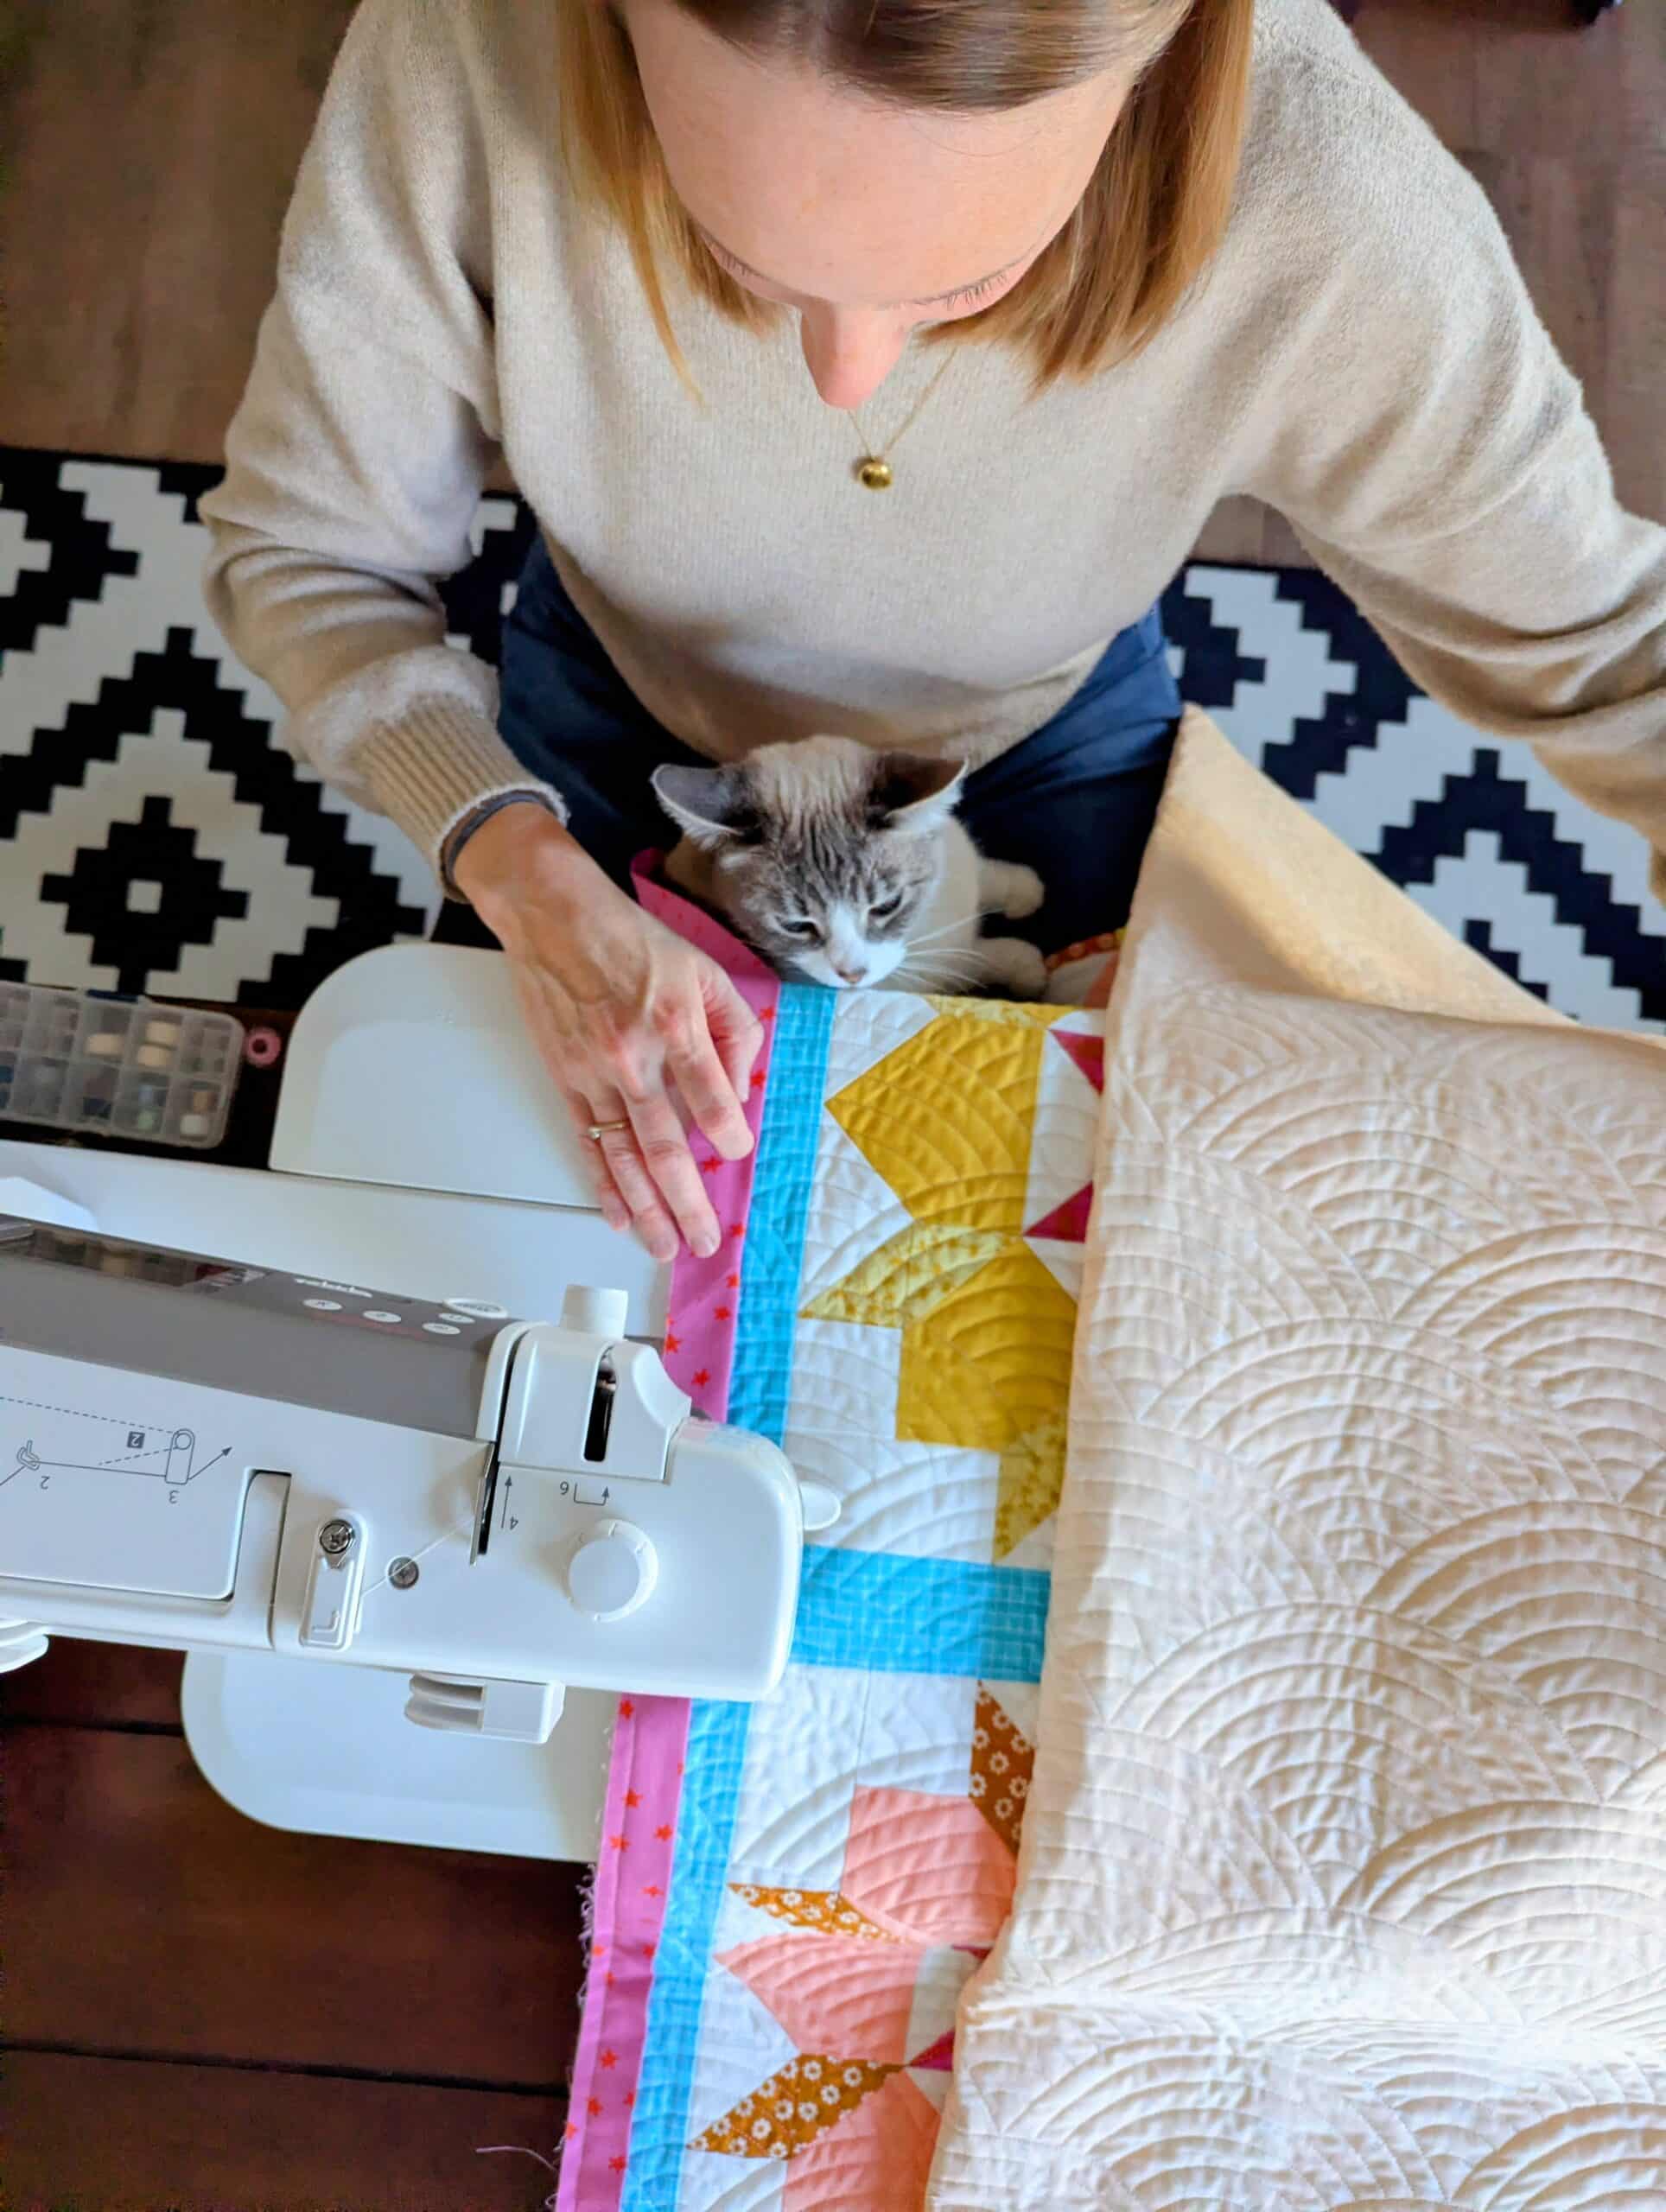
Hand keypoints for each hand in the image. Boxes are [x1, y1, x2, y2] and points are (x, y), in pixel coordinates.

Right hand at [454, 802, 760, 1261]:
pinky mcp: (567, 1080)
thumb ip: (734, 1029)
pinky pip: (588, 1142)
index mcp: (675, 1025)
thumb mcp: (704, 969)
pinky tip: (620, 1216)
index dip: (728, 1135)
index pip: (711, 1098)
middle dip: (689, 1202)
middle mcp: (634, 1057)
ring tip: (666, 1247)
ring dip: (648, 1209)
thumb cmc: (631, 938)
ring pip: (625, 1157)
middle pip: (665, 1147)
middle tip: (706, 1241)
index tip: (737, 1152)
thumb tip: (741, 1089)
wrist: (553, 917)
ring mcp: (595, 1074)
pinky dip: (603, 1184)